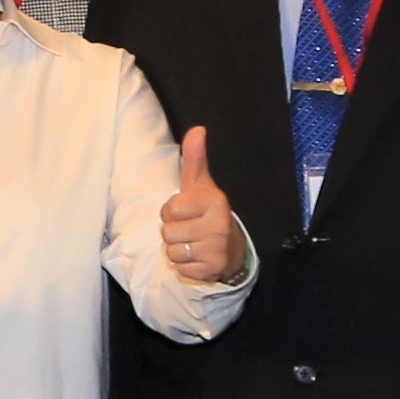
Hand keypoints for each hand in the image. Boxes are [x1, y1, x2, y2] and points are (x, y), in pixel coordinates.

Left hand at [157, 123, 248, 284]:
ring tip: (193, 244)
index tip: (186, 212)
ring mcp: (217, 248)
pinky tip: (198, 258)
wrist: (231, 248)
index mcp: (215, 200)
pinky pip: (181, 269)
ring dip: (178, 250)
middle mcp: (218, 224)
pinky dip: (185, 267)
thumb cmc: (208, 213)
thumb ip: (194, 158)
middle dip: (174, 233)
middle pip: (168, 232)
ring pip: (172, 252)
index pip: (169, 209)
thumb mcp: (201, 185)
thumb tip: (197, 129)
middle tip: (190, 230)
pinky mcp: (213, 269)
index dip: (171, 212)